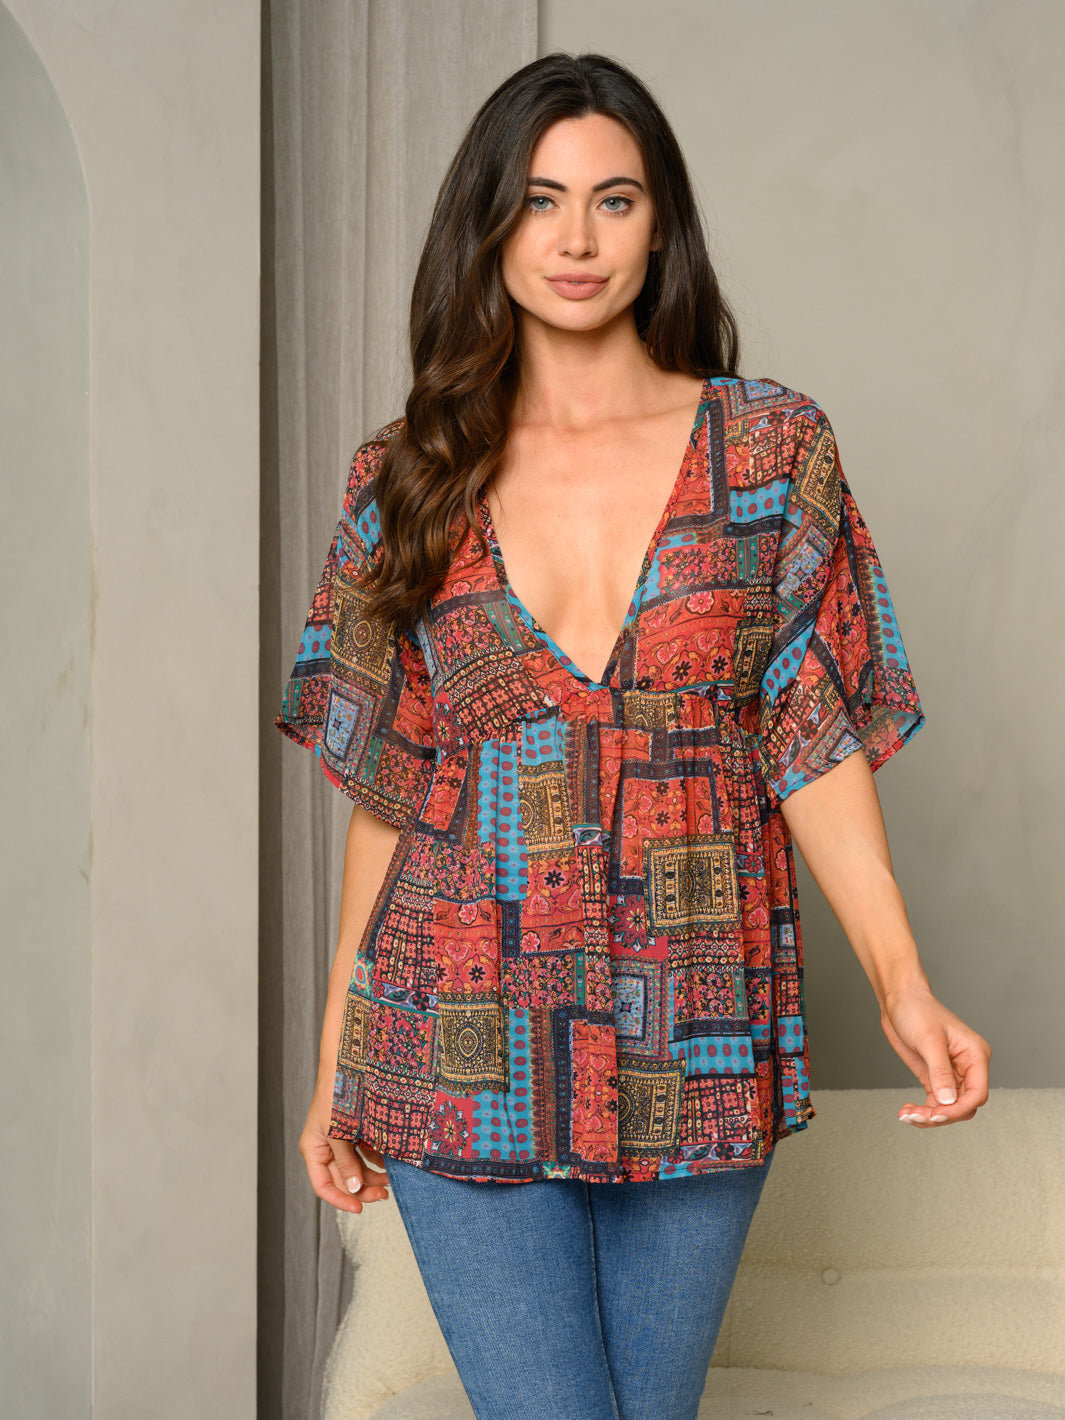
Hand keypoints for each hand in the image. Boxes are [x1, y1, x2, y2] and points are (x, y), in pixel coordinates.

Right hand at [298, 1088, 391, 1212]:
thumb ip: (345, 1161)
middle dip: (363, 1188)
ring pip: (356, 1168)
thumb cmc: (336, 1093)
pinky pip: (364, 1153)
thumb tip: (354, 1188)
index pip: (323, 1186)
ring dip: (373, 1175)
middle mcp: (325, 1147)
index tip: (360, 1209)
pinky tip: (390, 1161)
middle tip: (384, 1194)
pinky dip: (376, 1158)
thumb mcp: (338, 1131)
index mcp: (314, 1149)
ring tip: (392, 1178)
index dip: (341, 1200)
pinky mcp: (354, 1131)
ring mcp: (340, 1140)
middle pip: (342, 1179)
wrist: (347, 1062)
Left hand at [879, 983, 990, 1127]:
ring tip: (907, 1115)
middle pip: (964, 1105)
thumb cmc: (917, 1010)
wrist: (898, 999)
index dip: (959, 1109)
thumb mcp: (929, 1040)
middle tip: (917, 1117)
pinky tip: (907, 1111)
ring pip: (949, 1108)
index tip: (937, 1114)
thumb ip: (940, 1072)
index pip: (977, 1093)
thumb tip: (949, 1101)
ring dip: (929, 1116)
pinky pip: (935, 1103)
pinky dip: (923, 1111)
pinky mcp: (934, 1077)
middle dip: (942, 1115)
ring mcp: (951, 1074)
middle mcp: (967, 1067)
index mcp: (975, 1055)